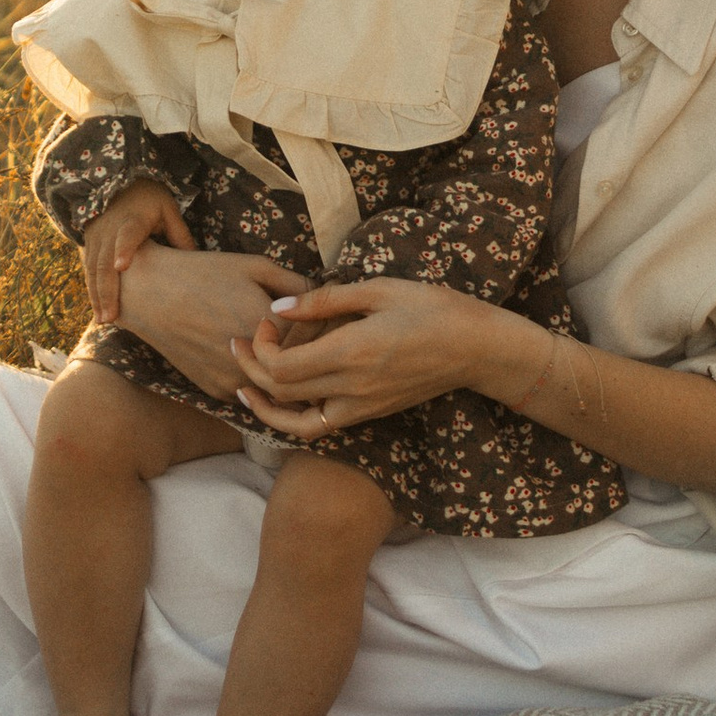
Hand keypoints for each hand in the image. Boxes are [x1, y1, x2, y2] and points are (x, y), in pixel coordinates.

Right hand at [80, 179, 192, 325]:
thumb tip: (195, 265)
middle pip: (105, 262)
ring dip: (97, 296)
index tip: (121, 266)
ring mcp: (96, 237)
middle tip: (111, 317)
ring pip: (93, 269)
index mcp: (132, 218)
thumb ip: (180, 235)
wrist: (116, 182)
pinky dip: (92, 290)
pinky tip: (98, 310)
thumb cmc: (149, 198)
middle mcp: (109, 229)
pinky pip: (88, 270)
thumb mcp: (168, 209)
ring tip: (103, 320)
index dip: (124, 249)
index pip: (128, 234)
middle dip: (107, 291)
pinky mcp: (88, 244)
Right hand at [114, 239, 313, 403]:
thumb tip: (327, 302)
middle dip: (315, 350)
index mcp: (273, 326)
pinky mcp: (218, 391)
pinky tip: (259, 358)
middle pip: (305, 364)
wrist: (149, 293)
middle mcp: (257, 361)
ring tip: (292, 348)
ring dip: (289, 370)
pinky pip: (253, 390)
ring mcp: (236, 381)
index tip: (334, 316)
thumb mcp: (257, 267)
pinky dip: (260, 378)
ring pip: (280, 385)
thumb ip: (298, 287)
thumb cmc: (205, 272)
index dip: (330, 323)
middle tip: (322, 336)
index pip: (323, 334)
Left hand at [227, 275, 498, 440]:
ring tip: (244, 386)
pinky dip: (294, 418)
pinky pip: (321, 426)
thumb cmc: (431, 308)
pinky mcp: (370, 414)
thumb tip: (279, 308)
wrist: (476, 348)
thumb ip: (324, 301)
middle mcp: (351, 388)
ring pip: (296, 421)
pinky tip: (284, 399)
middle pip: (280, 394)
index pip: (281, 368)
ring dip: (265, 405)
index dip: (259, 348)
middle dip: (251, 369)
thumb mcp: (378, 290)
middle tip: (239, 344)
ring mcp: (361, 407)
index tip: (264, 321)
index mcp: (350, 353)